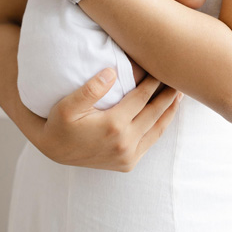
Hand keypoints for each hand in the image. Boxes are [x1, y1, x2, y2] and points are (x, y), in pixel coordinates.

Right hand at [37, 68, 181, 171]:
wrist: (52, 151)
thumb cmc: (59, 124)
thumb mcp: (67, 105)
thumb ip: (90, 89)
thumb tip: (112, 72)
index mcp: (113, 126)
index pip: (142, 97)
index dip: (154, 81)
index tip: (162, 67)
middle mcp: (125, 143)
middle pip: (155, 112)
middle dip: (168, 94)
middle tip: (179, 77)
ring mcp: (127, 156)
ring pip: (158, 129)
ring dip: (169, 110)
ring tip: (179, 94)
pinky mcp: (127, 163)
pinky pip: (151, 141)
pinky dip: (160, 126)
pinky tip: (165, 114)